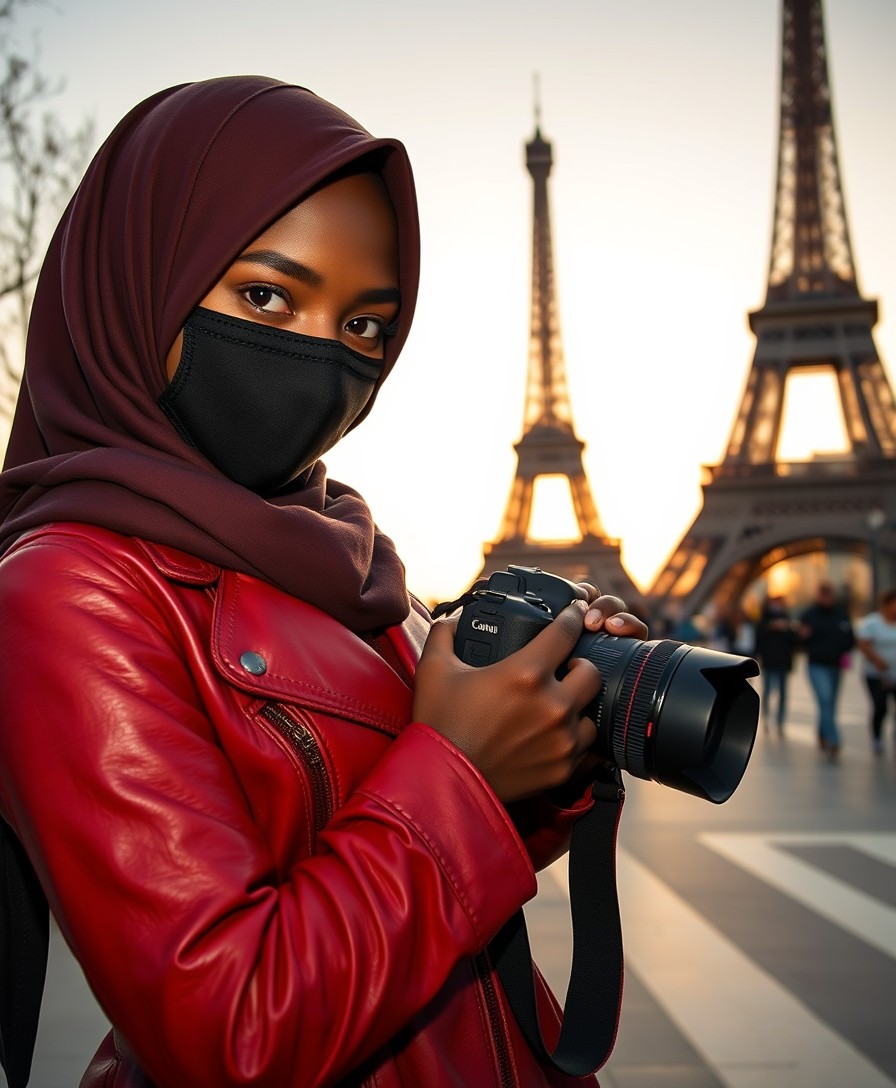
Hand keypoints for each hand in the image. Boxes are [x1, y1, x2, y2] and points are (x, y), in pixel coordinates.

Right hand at [413, 589, 646, 803]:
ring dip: (580, 703)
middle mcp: (553, 704)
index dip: (572, 616)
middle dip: (578, 664)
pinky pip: (588, 746)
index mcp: (526, 673)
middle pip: (590, 670)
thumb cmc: (438, 725)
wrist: (442, 782)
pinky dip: (577, 736)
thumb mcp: (433, 670)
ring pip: (592, 709)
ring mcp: (562, 739)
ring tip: (561, 703)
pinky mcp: (564, 768)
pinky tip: (561, 732)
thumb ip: (445, 634)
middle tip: (563, 668)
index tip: (573, 613)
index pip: (567, 631)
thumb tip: (453, 622)